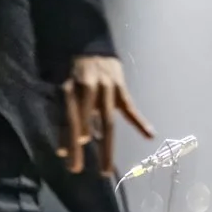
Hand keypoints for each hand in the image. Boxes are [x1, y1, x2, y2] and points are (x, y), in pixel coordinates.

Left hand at [58, 56, 153, 176]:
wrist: (91, 42)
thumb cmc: (73, 70)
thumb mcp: (62, 87)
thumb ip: (64, 114)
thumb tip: (63, 147)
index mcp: (71, 88)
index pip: (68, 119)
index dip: (65, 138)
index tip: (63, 158)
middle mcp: (90, 88)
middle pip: (86, 123)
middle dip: (79, 148)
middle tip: (75, 169)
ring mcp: (108, 88)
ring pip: (107, 121)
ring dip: (106, 148)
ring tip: (106, 169)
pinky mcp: (122, 89)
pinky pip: (130, 108)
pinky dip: (139, 122)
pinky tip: (149, 134)